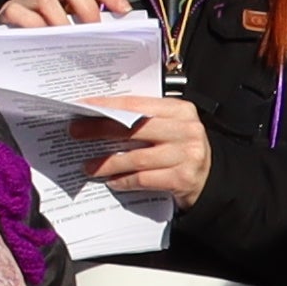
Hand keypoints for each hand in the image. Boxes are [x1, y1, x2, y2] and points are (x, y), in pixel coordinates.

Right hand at [0, 0, 142, 30]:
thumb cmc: (37, 45)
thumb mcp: (63, 32)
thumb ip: (82, 25)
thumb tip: (115, 30)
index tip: (124, 11)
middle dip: (87, 6)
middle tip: (94, 32)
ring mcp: (20, 1)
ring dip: (63, 21)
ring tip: (69, 41)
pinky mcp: (4, 15)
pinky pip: (21, 14)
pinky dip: (36, 27)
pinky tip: (45, 42)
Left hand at [80, 91, 211, 212]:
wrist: (211, 180)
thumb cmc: (181, 150)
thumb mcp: (169, 128)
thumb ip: (143, 120)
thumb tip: (99, 118)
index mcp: (179, 110)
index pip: (137, 104)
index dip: (107, 105)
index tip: (83, 106)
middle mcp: (185, 129)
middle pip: (134, 128)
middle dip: (100, 129)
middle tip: (75, 132)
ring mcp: (186, 154)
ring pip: (137, 157)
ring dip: (108, 163)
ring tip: (89, 166)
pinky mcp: (183, 179)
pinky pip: (144, 179)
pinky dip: (124, 180)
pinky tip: (111, 182)